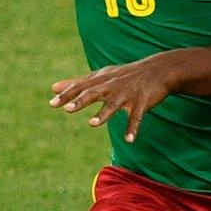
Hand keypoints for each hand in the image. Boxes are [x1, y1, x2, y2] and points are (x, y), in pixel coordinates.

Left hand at [49, 53, 185, 140]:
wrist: (158, 70)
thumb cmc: (125, 75)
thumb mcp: (101, 76)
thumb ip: (77, 83)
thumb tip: (53, 88)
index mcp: (101, 81)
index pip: (81, 87)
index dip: (67, 95)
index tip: (52, 103)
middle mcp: (112, 87)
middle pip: (94, 93)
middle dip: (81, 101)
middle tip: (67, 109)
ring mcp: (127, 95)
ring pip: (113, 105)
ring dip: (103, 114)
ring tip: (92, 123)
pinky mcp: (142, 103)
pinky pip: (136, 117)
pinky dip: (132, 128)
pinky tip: (129, 140)